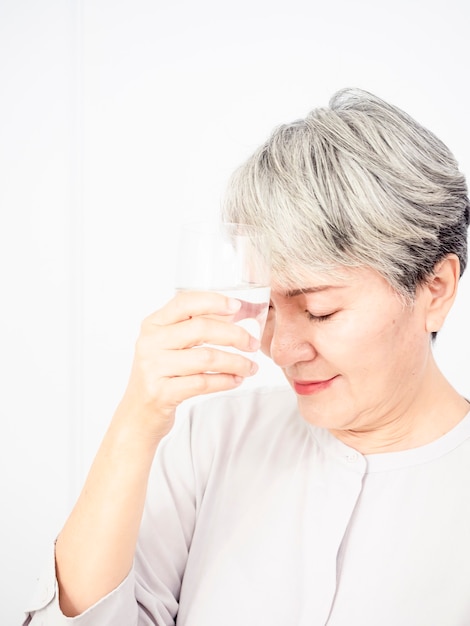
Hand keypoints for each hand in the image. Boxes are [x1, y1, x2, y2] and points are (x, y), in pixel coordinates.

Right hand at [116, 290, 259, 440]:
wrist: (137, 413)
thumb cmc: (161, 374)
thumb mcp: (169, 345)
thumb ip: (196, 327)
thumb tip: (239, 315)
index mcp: (153, 324)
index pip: (185, 302)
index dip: (213, 301)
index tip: (237, 307)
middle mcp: (150, 342)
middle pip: (201, 329)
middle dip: (234, 335)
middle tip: (253, 343)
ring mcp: (154, 368)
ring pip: (206, 358)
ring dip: (235, 362)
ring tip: (250, 367)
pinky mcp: (162, 392)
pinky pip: (203, 382)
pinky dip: (225, 381)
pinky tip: (236, 380)